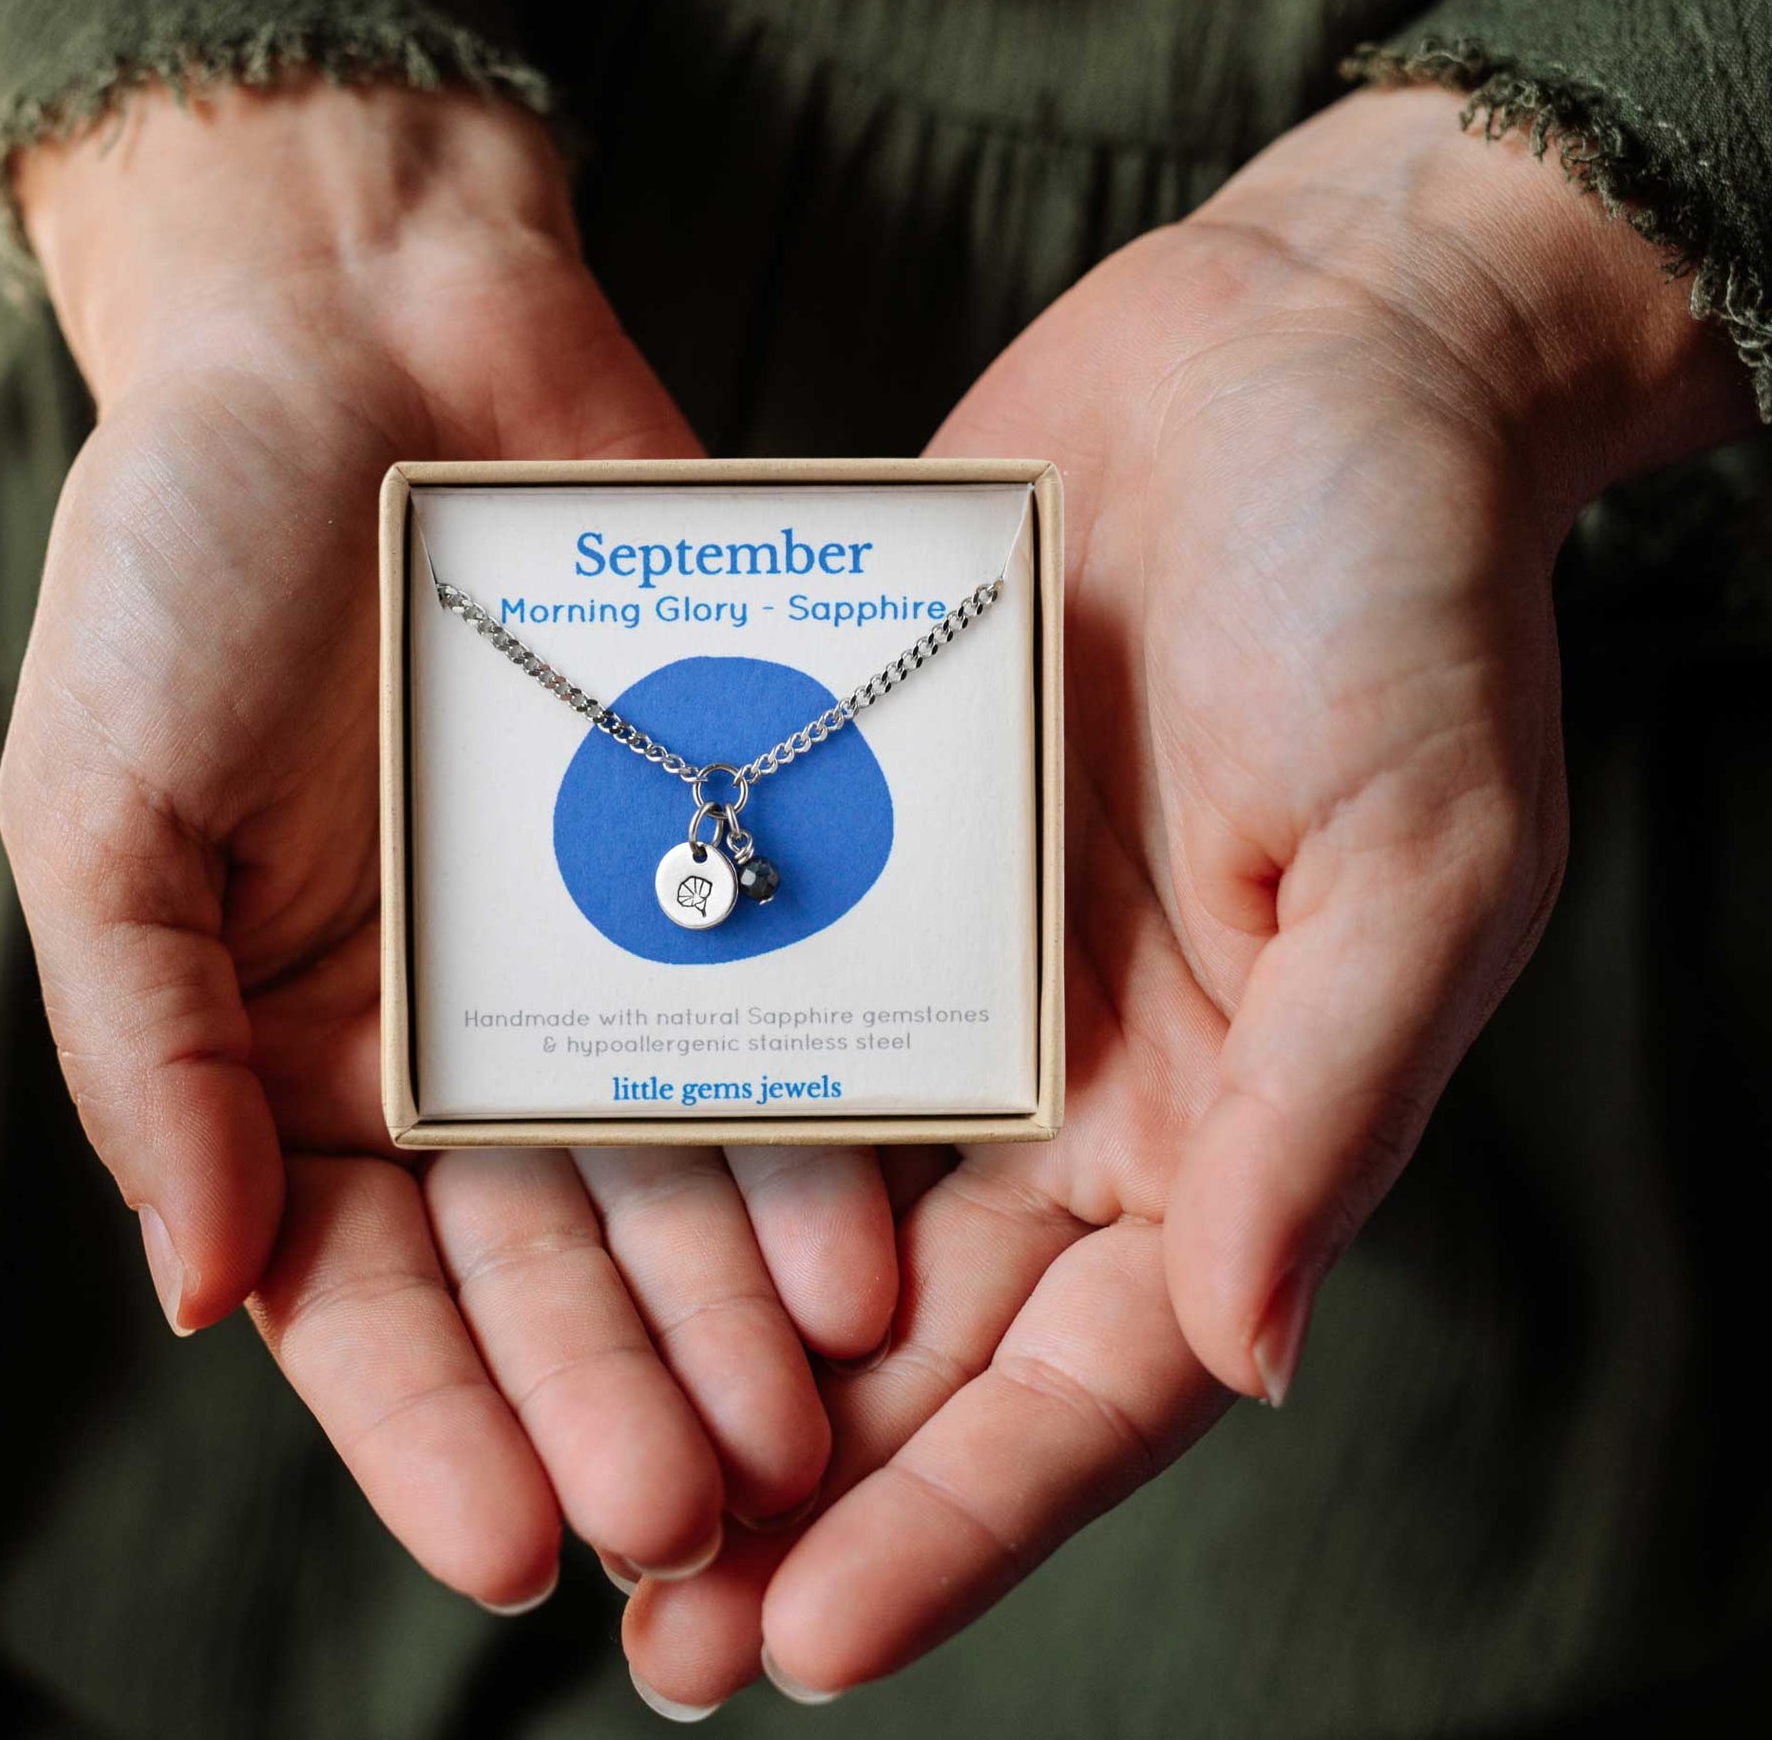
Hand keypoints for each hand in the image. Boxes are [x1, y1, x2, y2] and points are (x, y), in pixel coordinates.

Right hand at [0, 81, 896, 1608]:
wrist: (369, 335)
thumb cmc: (192, 560)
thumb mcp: (105, 805)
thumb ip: (148, 1046)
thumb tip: (200, 1290)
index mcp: (294, 1060)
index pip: (362, 1297)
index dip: (435, 1427)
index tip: (516, 1546)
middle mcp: (458, 1041)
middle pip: (545, 1265)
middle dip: (618, 1392)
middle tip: (703, 1512)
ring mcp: (596, 957)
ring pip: (674, 1174)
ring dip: (733, 1306)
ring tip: (811, 1416)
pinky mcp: (718, 862)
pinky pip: (771, 1017)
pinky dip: (812, 1131)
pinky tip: (870, 1235)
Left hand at [621, 85, 1754, 1705]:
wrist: (1294, 362)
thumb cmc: (1398, 598)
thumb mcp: (1414, 854)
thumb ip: (1327, 1106)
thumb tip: (1247, 1351)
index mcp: (1228, 1118)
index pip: (1087, 1381)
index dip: (958, 1522)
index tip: (805, 1640)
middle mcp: (1087, 1080)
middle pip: (928, 1343)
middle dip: (798, 1490)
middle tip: (645, 1626)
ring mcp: (968, 974)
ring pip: (821, 1210)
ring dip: (706, 1345)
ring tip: (569, 1466)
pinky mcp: (876, 855)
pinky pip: (766, 1010)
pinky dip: (683, 1122)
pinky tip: (559, 1207)